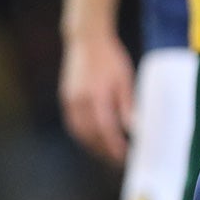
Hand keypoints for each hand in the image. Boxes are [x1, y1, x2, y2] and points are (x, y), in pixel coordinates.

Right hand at [60, 29, 134, 165]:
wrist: (86, 40)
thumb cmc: (110, 58)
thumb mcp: (125, 79)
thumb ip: (127, 105)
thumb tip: (134, 128)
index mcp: (97, 95)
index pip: (106, 129)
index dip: (115, 146)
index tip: (125, 156)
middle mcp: (80, 101)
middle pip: (91, 135)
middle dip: (104, 151)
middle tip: (118, 160)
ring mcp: (70, 100)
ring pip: (80, 133)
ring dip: (93, 146)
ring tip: (107, 153)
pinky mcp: (65, 98)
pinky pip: (73, 124)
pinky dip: (83, 136)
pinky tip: (94, 139)